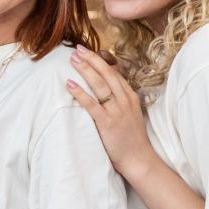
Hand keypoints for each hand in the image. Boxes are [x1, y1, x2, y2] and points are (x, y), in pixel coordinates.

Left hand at [67, 44, 157, 181]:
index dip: (100, 61)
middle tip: (77, 49)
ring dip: (85, 70)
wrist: (139, 159)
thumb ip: (120, 100)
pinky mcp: (107, 123)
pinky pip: (92, 104)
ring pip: (100, 85)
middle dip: (91, 59)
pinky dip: (80, 92)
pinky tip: (69, 84)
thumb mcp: (130, 114)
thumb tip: (106, 89)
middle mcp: (125, 100)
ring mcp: (117, 111)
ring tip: (72, 60)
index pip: (114, 73)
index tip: (88, 51)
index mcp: (131, 97)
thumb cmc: (131, 138)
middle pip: (107, 74)